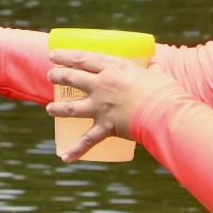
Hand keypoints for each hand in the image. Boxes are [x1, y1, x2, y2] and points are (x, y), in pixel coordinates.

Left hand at [45, 50, 179, 162]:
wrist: (164, 112)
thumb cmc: (164, 91)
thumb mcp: (157, 74)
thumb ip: (153, 69)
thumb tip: (155, 65)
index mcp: (113, 68)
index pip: (83, 58)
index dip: (65, 56)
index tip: (53, 55)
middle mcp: (102, 85)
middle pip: (72, 78)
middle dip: (58, 76)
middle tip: (51, 76)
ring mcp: (101, 106)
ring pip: (71, 107)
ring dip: (57, 108)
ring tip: (48, 109)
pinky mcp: (106, 126)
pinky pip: (87, 140)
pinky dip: (76, 150)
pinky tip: (64, 157)